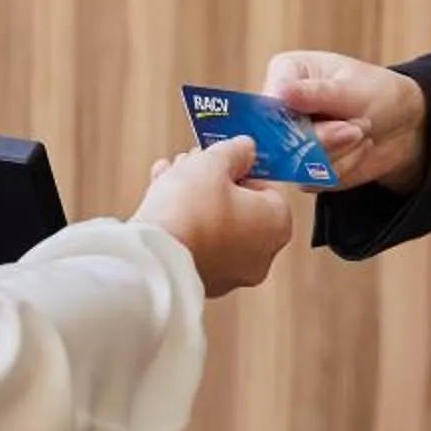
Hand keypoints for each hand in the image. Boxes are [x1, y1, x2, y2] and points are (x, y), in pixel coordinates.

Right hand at [134, 137, 294, 296]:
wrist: (154, 257)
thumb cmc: (190, 210)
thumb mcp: (213, 163)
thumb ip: (234, 151)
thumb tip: (245, 148)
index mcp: (277, 225)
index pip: (267, 188)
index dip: (241, 168)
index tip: (221, 159)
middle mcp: (261, 255)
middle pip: (240, 207)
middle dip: (213, 182)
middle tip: (192, 164)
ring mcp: (232, 273)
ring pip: (216, 225)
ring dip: (194, 198)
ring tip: (169, 177)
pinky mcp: (204, 282)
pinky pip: (199, 245)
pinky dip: (185, 224)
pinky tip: (162, 201)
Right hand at [260, 50, 428, 195]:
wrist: (405, 127)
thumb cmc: (379, 93)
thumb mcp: (352, 88)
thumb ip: (317, 93)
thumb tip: (281, 92)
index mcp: (284, 74)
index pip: (265, 104)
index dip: (287, 120)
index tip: (323, 119)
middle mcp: (279, 108)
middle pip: (278, 137)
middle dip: (323, 138)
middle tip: (358, 128)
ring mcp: (288, 140)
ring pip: (294, 162)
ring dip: (338, 152)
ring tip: (361, 132)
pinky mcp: (301, 167)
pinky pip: (309, 180)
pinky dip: (342, 167)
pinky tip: (358, 149)